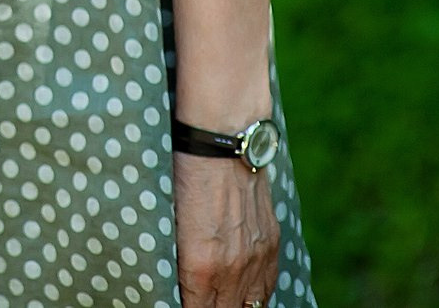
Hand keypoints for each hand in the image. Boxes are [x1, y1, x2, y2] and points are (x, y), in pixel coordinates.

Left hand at [174, 153, 279, 306]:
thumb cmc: (184, 176)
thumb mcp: (168, 221)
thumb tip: (172, 274)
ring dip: (234, 307)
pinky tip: (246, 297)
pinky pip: (267, 285)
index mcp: (201, 266)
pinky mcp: (271, 244)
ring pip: (250, 304)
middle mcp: (233, 270)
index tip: (176, 305)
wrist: (223, 146)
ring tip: (221, 304)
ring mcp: (256, 258)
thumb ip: (175, 256)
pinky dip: (255, 295)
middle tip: (198, 304)